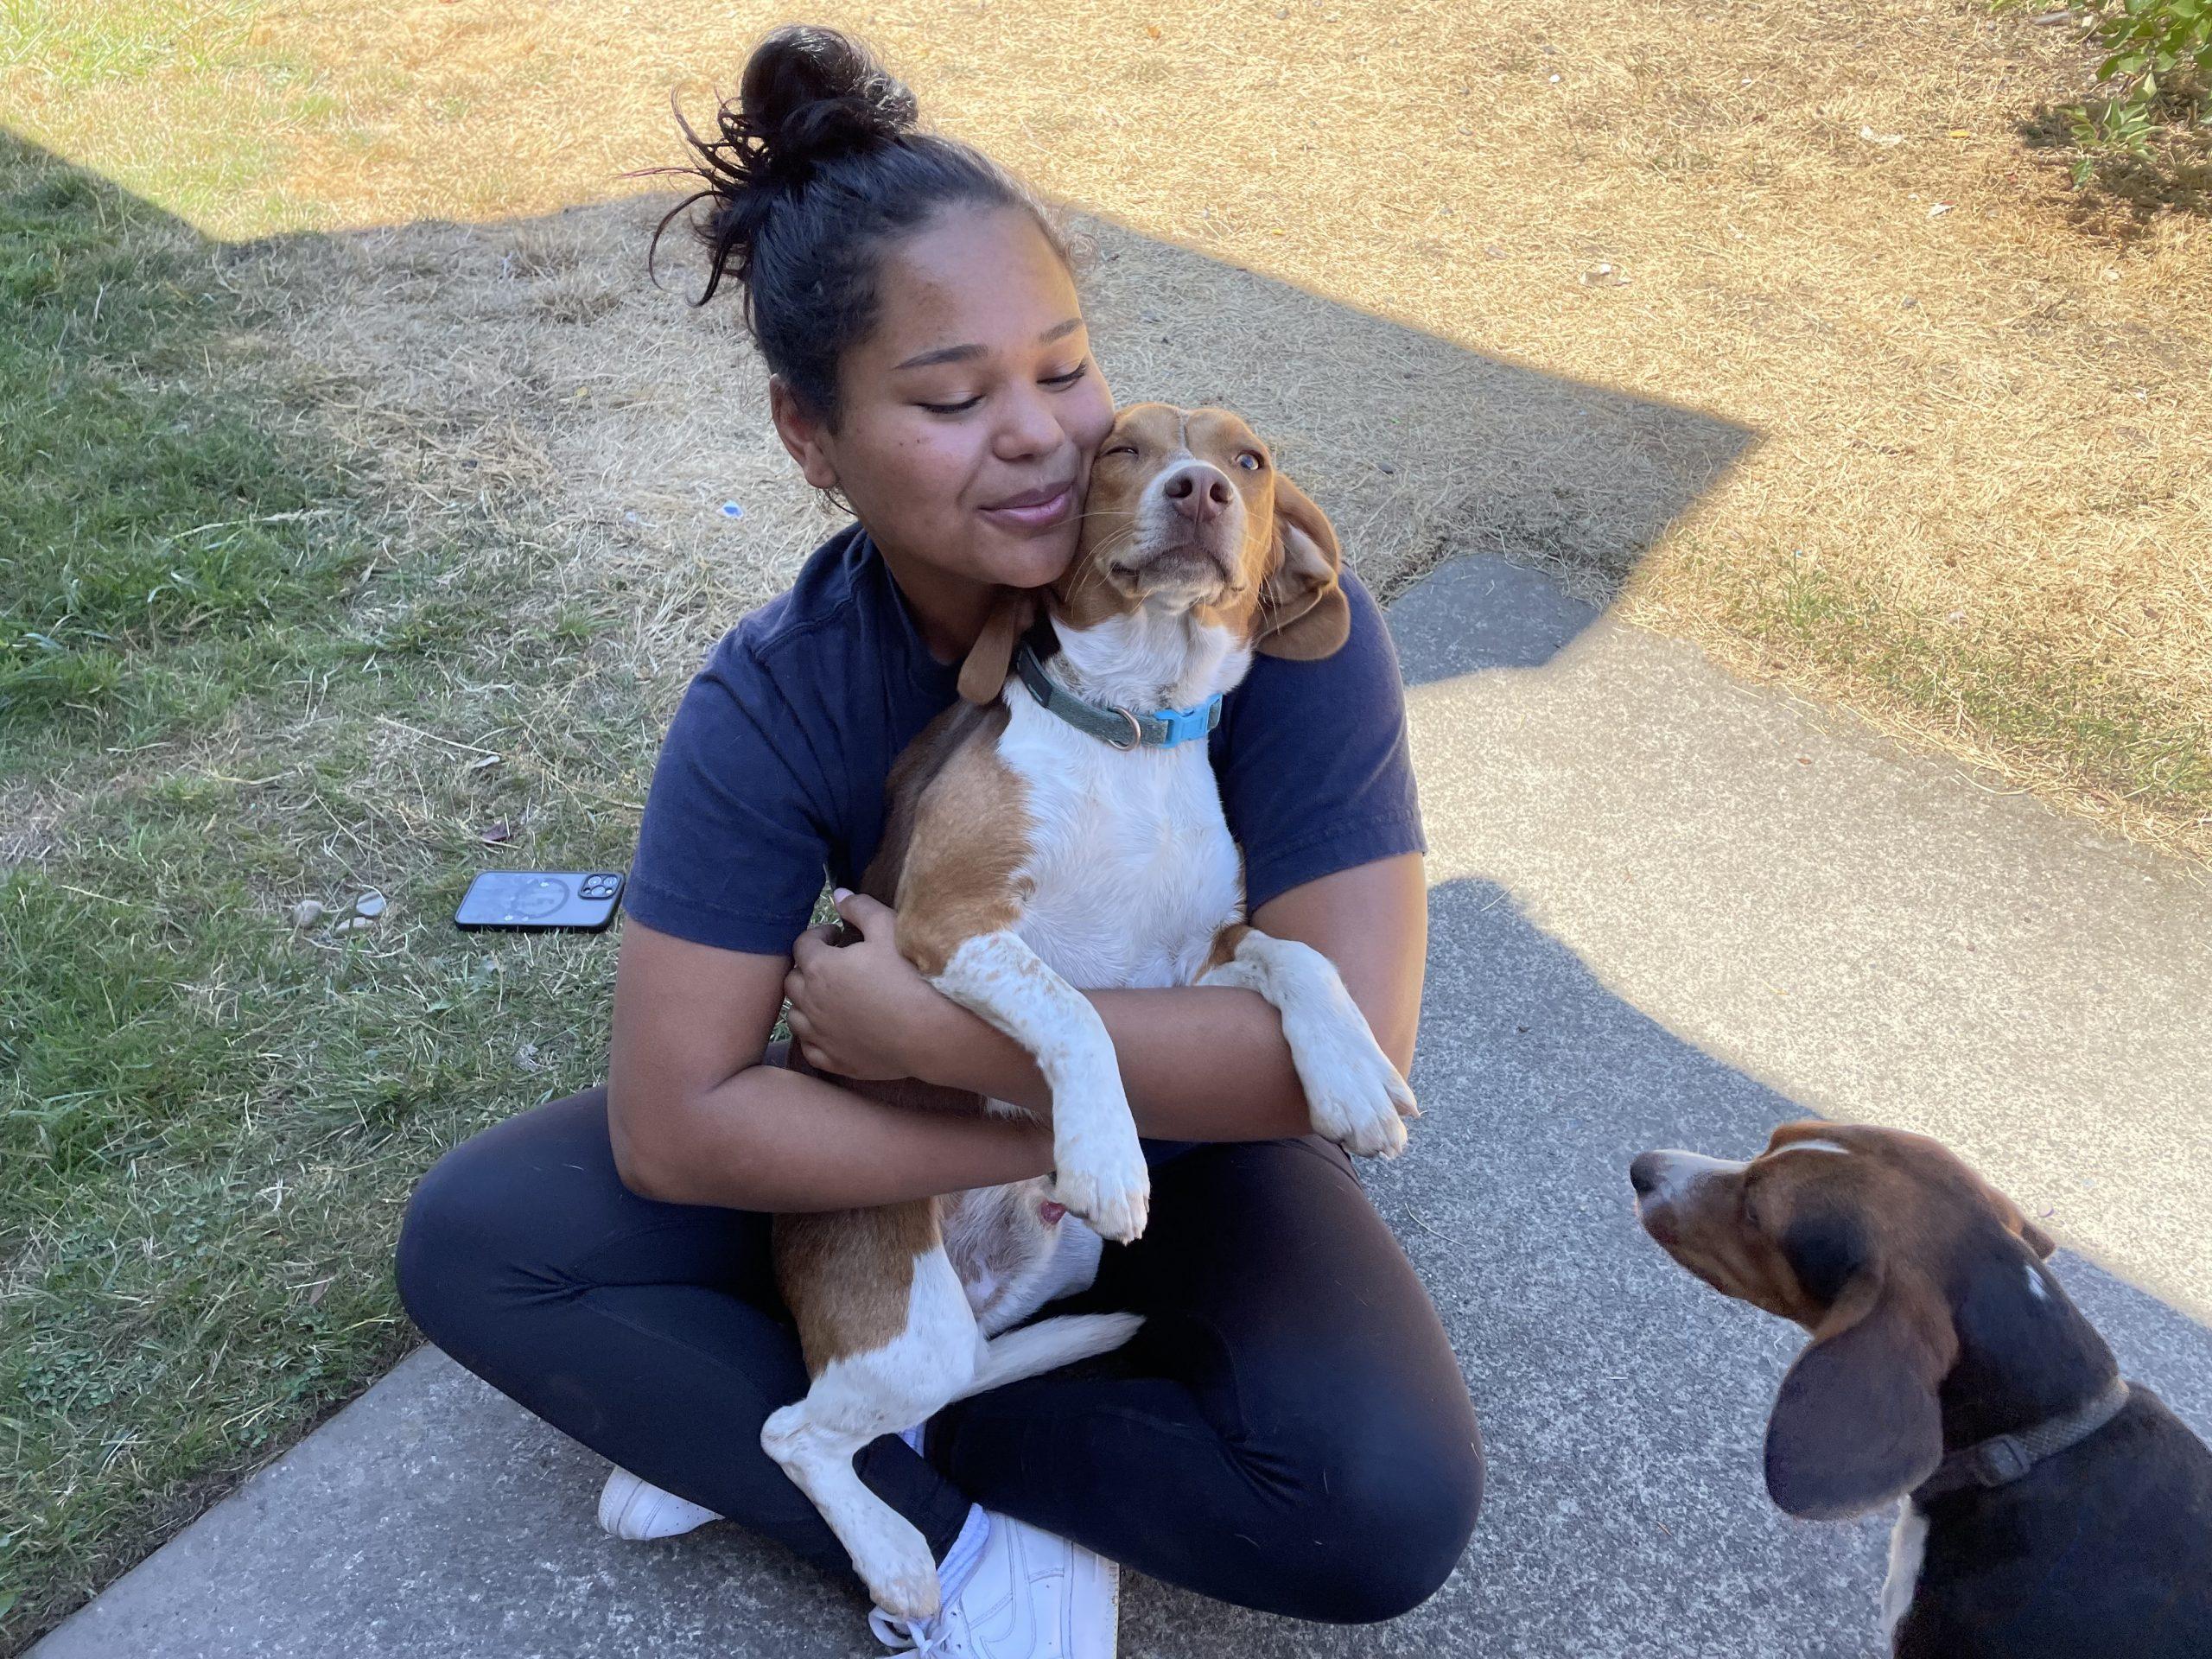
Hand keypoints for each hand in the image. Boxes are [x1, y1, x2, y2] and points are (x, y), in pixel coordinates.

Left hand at [783, 890, 961, 1082]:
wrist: (932, 1034)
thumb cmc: (911, 976)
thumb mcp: (889, 928)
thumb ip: (860, 908)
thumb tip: (840, 895)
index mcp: (820, 967)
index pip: (803, 944)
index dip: (819, 935)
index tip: (838, 935)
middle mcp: (811, 1002)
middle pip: (792, 980)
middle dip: (808, 967)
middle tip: (834, 963)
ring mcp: (820, 1035)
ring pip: (795, 1015)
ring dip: (806, 1001)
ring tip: (830, 996)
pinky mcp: (833, 1060)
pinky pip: (810, 1047)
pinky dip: (814, 1035)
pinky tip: (832, 1028)